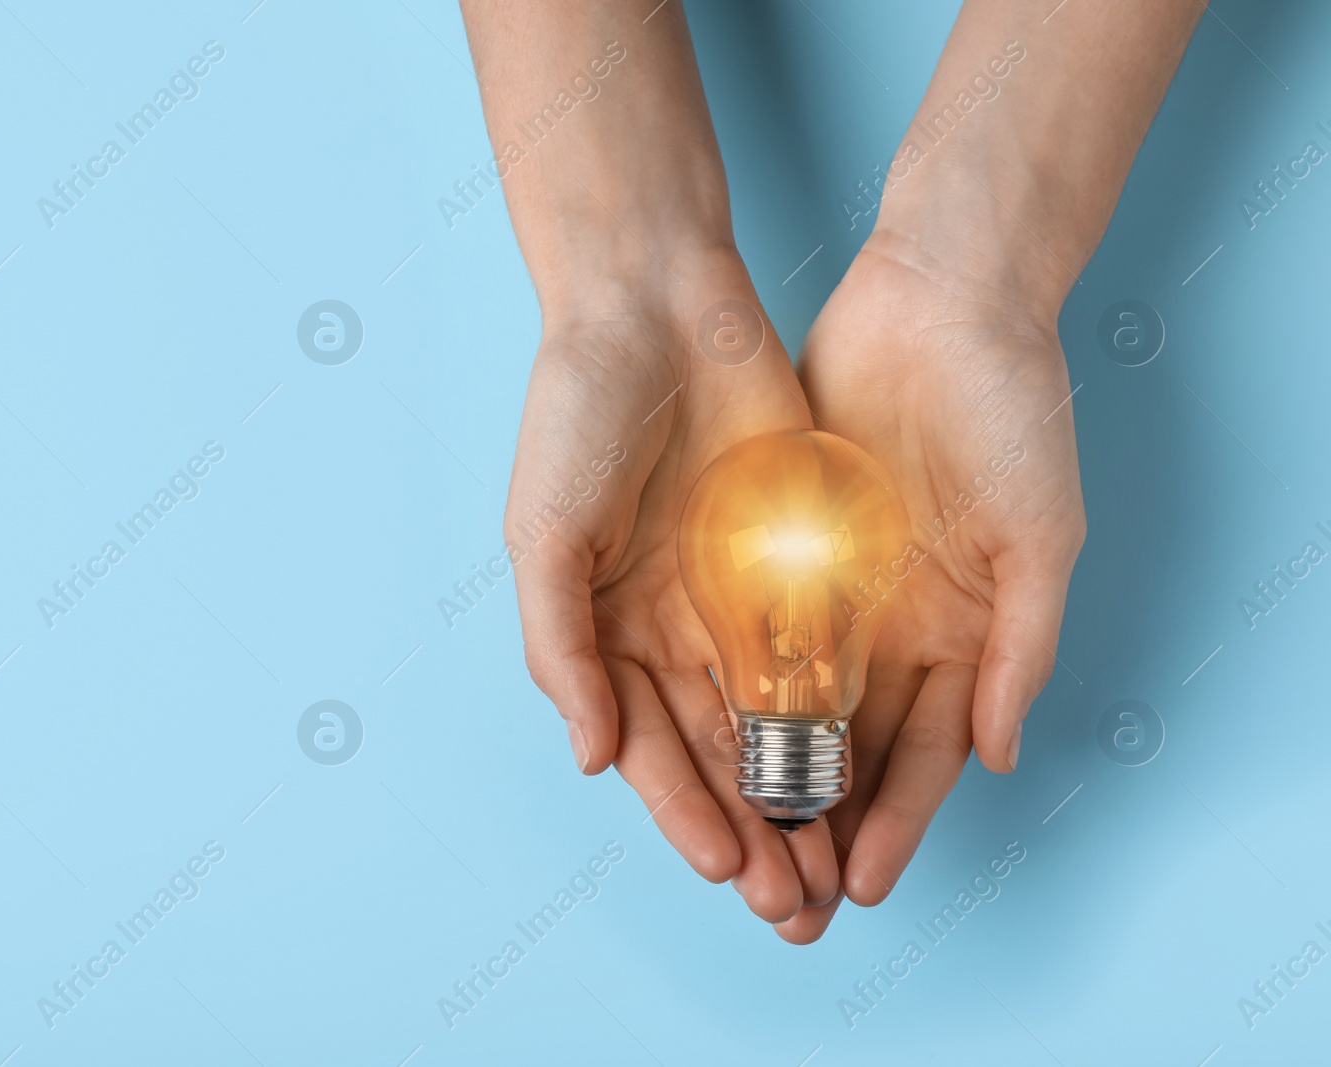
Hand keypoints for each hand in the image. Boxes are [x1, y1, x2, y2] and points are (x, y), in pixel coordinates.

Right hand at [506, 248, 847, 925]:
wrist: (655, 305)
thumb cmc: (575, 414)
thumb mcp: (542, 534)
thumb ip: (560, 649)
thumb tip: (589, 758)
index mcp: (604, 631)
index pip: (649, 747)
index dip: (687, 812)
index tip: (732, 868)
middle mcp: (672, 629)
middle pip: (719, 753)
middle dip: (756, 830)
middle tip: (794, 905)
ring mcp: (737, 597)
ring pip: (780, 721)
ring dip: (805, 796)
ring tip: (835, 866)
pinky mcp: (797, 558)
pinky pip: (825, 648)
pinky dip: (845, 713)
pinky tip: (872, 766)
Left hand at [776, 234, 1086, 942]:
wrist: (940, 298)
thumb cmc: (1012, 410)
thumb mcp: (1038, 532)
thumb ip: (1020, 646)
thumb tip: (999, 758)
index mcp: (962, 630)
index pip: (924, 751)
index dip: (896, 819)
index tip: (863, 884)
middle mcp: (889, 621)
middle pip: (847, 745)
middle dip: (818, 821)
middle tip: (785, 896)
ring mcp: (829, 584)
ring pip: (787, 701)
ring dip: (763, 775)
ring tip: (735, 842)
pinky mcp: (775, 539)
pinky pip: (746, 626)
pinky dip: (727, 685)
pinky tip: (700, 738)